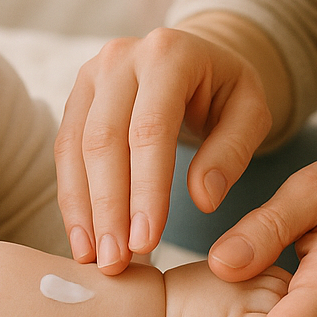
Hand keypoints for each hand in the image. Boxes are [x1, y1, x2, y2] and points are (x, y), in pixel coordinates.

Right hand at [55, 27, 273, 274]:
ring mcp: (91, 74)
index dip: (145, 189)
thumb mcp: (251, 112)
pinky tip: (84, 237)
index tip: (147, 242)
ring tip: (96, 259)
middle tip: (116, 262)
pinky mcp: (76, 96)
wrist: (198, 57)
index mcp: (168, 54)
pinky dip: (73, 198)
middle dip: (108, 208)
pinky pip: (64, 150)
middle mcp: (120, 58)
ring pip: (75, 147)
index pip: (150, 129)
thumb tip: (203, 200)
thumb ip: (232, 152)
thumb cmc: (228, 91)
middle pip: (104, 140)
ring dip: (83, 209)